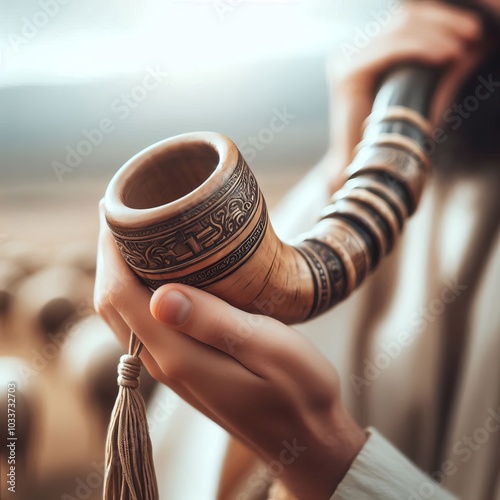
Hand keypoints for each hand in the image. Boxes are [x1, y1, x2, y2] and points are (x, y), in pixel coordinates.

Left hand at [94, 203, 365, 498]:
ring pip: (124, 317)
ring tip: (137, 238)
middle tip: (125, 216)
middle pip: (113, 305)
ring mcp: (172, 371)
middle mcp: (166, 364)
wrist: (304, 440)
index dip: (111, 252)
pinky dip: (139, 295)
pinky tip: (162, 276)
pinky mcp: (184, 370)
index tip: (117, 211)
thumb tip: (160, 296)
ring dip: (122, 275)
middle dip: (110, 257)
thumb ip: (215, 323)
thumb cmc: (299, 392)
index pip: (122, 296)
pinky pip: (143, 328)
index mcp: (180, 356)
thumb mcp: (269, 349)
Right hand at [325, 1, 484, 193]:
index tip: (470, 30)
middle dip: (443, 22)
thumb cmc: (389, 138)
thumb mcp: (412, 91)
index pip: (402, 21)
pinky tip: (445, 56)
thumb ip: (425, 65)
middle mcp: (350, 54)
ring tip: (464, 47)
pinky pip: (391, 50)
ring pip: (399, 31)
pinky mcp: (348, 75)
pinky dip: (421, 49)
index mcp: (362, 55)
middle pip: (401, 20)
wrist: (361, 170)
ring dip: (438, 34)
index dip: (438, 18)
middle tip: (473, 34)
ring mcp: (346, 63)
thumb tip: (462, 46)